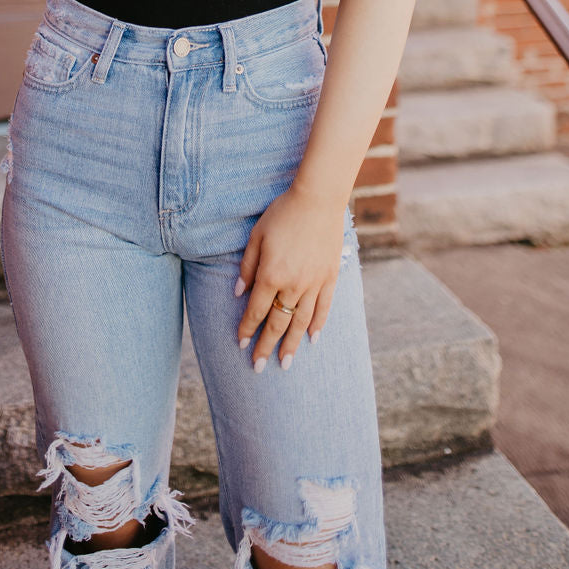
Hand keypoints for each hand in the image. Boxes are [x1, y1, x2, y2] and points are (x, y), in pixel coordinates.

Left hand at [235, 184, 348, 371]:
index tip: (240, 344)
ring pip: (301, 322)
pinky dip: (318, 325)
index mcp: (271, 275)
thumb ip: (247, 266)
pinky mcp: (330, 278)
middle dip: (266, 347)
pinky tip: (312, 339)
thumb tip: (238, 293)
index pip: (256, 310)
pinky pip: (324, 308)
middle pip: (278, 323)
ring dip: (292, 344)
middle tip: (258, 368)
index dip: (247, 328)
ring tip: (285, 364)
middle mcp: (293, 285)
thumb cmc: (282, 214)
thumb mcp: (256, 236)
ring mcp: (314, 283)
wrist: (318, 200)